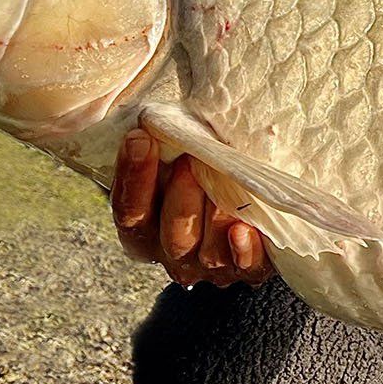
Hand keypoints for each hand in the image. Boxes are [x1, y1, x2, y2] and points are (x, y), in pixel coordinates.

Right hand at [110, 129, 274, 287]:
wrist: (254, 198)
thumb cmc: (207, 170)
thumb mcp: (181, 158)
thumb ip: (169, 146)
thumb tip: (160, 113)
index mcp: (146, 227)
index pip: (128, 210)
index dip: (132, 176)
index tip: (139, 138)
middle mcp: (173, 253)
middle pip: (170, 235)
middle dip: (180, 198)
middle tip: (189, 162)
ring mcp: (210, 266)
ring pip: (206, 252)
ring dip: (215, 218)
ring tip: (227, 186)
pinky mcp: (248, 270)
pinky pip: (245, 266)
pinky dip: (243, 250)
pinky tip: (242, 230)